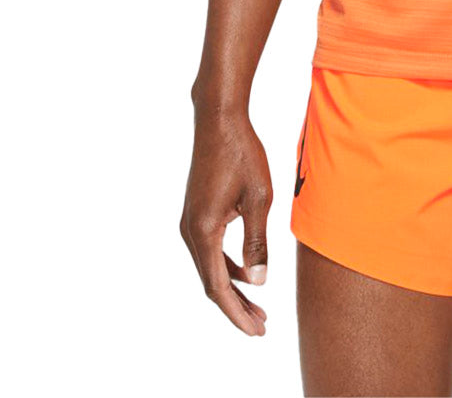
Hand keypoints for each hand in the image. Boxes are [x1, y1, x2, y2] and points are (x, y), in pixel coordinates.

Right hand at [180, 109, 271, 335]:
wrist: (219, 121)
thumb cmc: (242, 154)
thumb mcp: (258, 198)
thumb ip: (256, 242)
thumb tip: (259, 283)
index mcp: (203, 231)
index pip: (218, 287)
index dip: (237, 313)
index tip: (257, 331)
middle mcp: (189, 231)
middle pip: (211, 283)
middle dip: (236, 308)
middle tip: (261, 327)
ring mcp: (189, 223)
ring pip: (210, 268)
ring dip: (233, 289)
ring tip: (258, 308)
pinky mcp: (196, 213)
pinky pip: (210, 251)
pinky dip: (227, 267)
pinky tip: (247, 274)